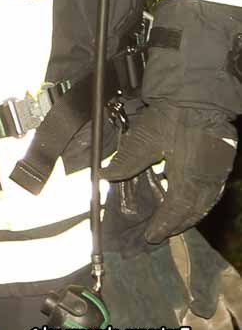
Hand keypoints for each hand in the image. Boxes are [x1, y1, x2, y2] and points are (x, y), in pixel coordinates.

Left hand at [106, 103, 236, 243]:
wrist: (199, 94)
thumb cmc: (171, 115)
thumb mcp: (144, 137)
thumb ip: (126, 160)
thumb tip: (105, 176)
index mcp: (189, 178)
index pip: (175, 211)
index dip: (163, 225)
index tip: (151, 236)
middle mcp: (207, 180)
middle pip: (193, 211)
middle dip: (177, 224)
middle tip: (162, 232)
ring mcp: (219, 172)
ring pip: (206, 203)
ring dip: (190, 214)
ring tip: (175, 220)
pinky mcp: (223, 162)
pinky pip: (213, 191)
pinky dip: (201, 201)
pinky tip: (191, 199)